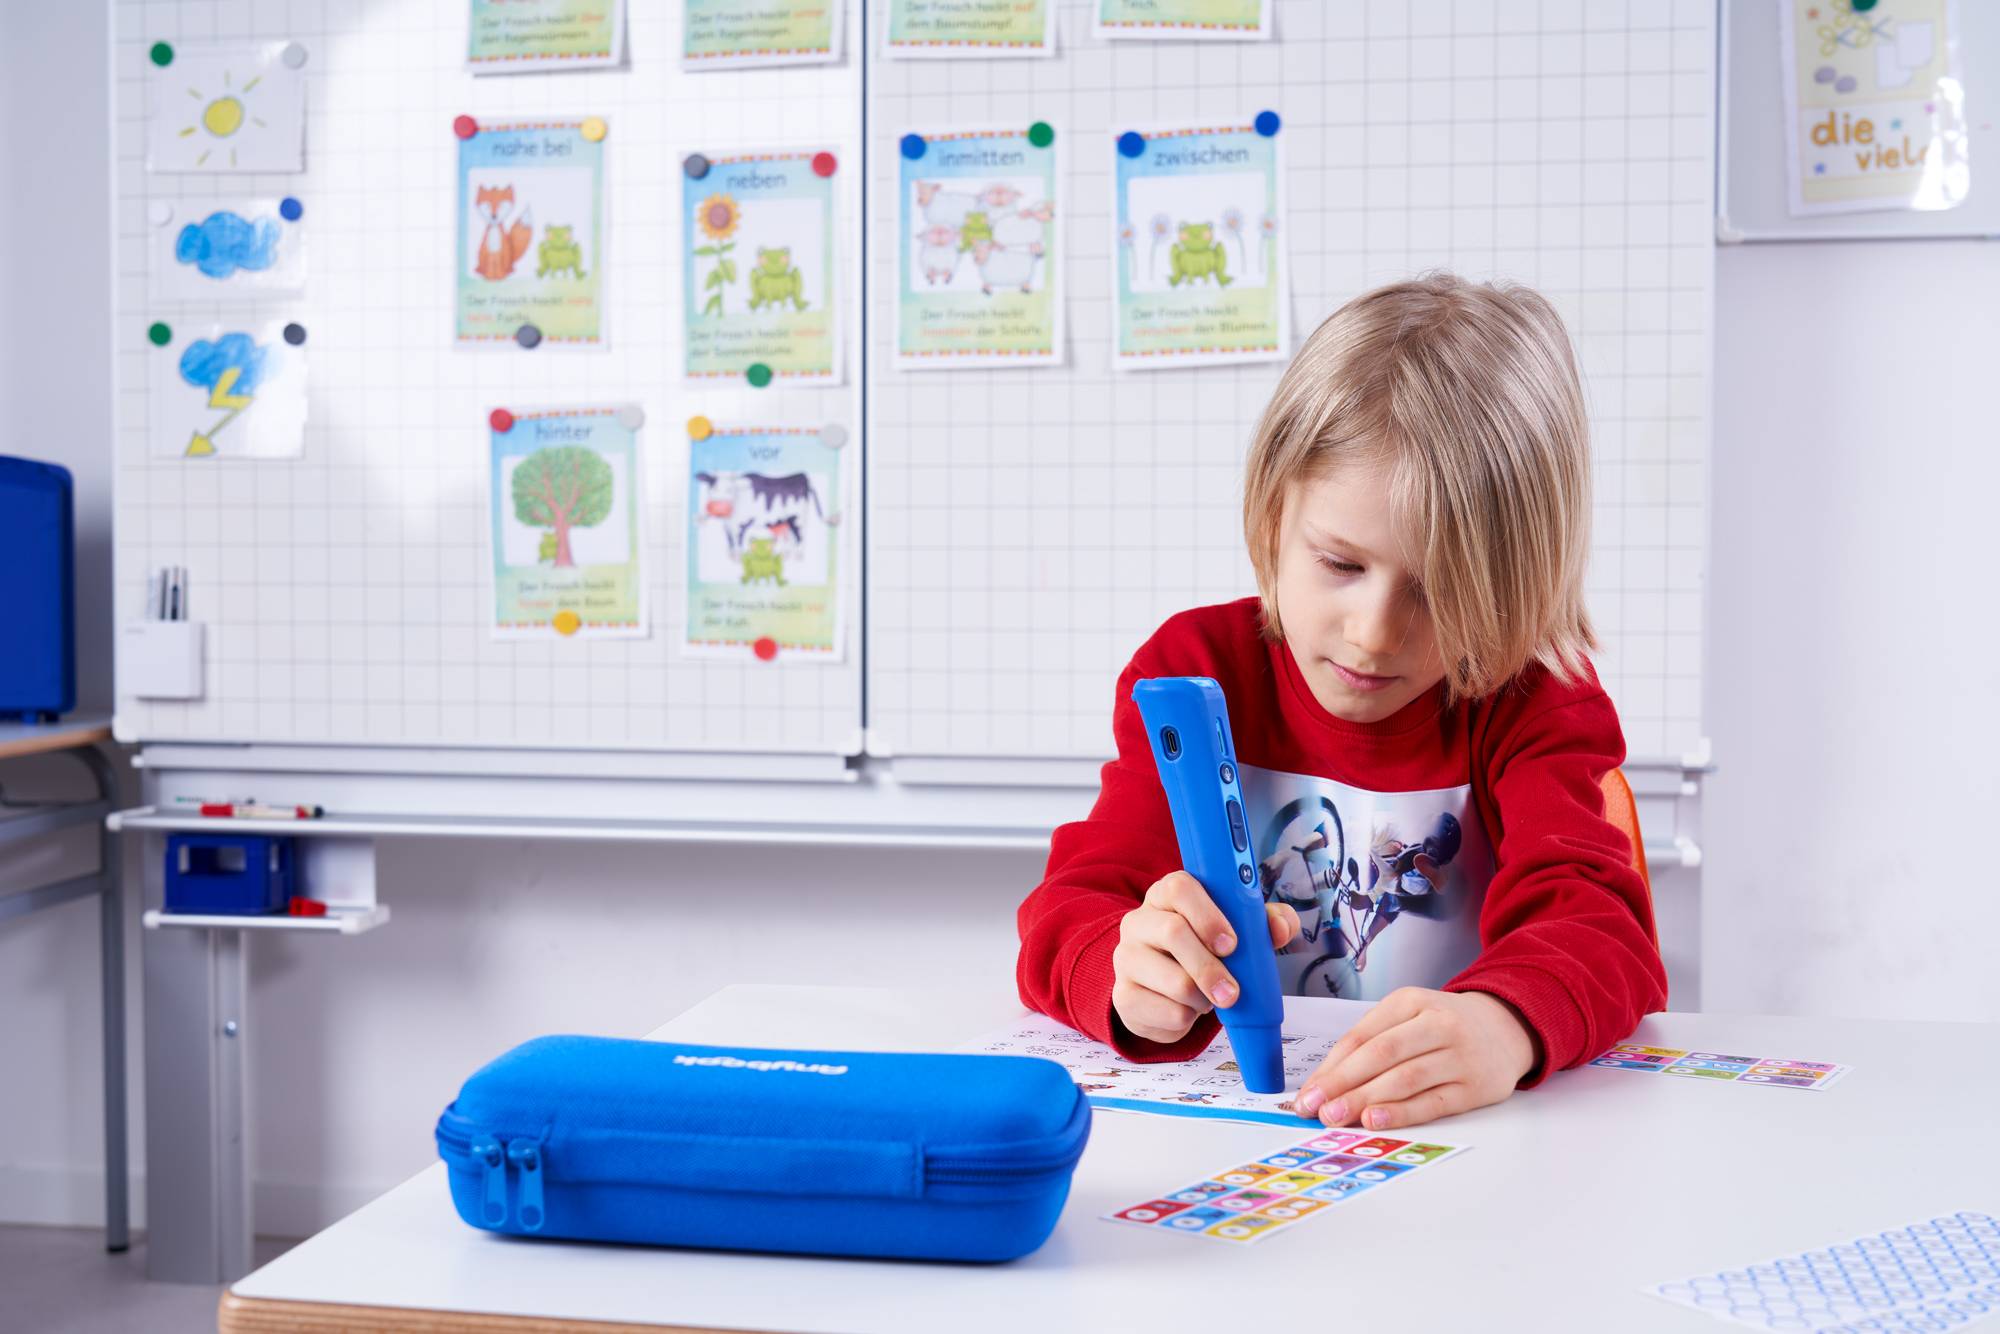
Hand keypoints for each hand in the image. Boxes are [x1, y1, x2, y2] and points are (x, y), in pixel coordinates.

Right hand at [1112, 871, 1298, 1044]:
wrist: (1164, 987)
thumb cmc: (1205, 950)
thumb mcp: (1238, 929)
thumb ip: (1265, 921)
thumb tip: (1278, 927)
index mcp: (1166, 895)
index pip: (1178, 888)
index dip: (1208, 915)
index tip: (1232, 943)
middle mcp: (1139, 921)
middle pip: (1172, 933)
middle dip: (1211, 967)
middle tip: (1233, 992)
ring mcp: (1126, 958)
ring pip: (1173, 981)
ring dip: (1204, 998)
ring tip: (1210, 998)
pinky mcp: (1123, 996)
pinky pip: (1166, 1013)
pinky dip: (1189, 1019)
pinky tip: (1189, 1009)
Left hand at [1293, 988, 1536, 1130]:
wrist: (1507, 1028)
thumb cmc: (1443, 1026)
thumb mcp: (1408, 1016)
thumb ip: (1370, 1043)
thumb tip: (1325, 1083)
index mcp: (1410, 1001)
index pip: (1362, 1036)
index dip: (1331, 1067)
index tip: (1307, 1093)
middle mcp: (1436, 1023)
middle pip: (1381, 1055)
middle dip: (1342, 1084)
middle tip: (1314, 1109)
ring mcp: (1458, 1055)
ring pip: (1405, 1079)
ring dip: (1366, 1100)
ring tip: (1336, 1117)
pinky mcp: (1475, 1086)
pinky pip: (1433, 1101)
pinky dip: (1402, 1113)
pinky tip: (1377, 1120)